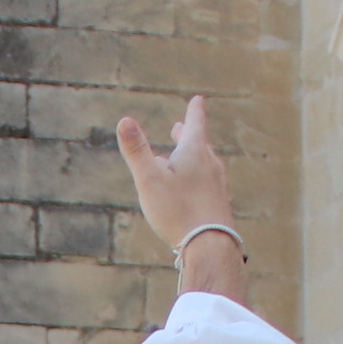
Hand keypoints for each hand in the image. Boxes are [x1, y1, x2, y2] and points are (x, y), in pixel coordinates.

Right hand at [114, 96, 234, 253]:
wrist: (210, 244)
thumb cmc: (178, 210)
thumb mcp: (149, 179)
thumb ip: (136, 151)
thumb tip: (124, 120)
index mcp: (194, 152)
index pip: (195, 123)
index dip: (194, 111)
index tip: (198, 100)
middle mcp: (209, 165)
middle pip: (199, 144)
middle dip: (189, 134)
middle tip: (182, 127)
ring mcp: (217, 185)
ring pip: (203, 164)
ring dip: (192, 158)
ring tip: (181, 160)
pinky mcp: (218, 204)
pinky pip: (206, 185)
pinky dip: (196, 180)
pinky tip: (190, 193)